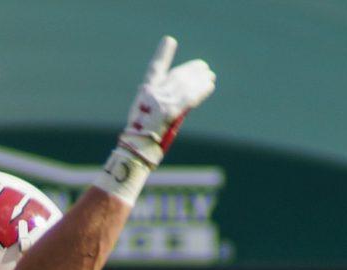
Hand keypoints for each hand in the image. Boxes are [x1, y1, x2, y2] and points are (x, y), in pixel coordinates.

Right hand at [116, 36, 215, 168]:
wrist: (136, 152)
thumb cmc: (140, 140)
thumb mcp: (145, 118)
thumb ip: (160, 105)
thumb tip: (179, 102)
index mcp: (144, 93)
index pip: (155, 69)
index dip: (163, 54)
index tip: (169, 41)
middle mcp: (152, 94)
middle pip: (176, 76)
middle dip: (191, 70)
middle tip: (203, 67)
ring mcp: (161, 102)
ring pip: (185, 85)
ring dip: (200, 80)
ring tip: (210, 76)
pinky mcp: (170, 111)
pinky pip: (190, 97)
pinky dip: (201, 90)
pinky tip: (210, 85)